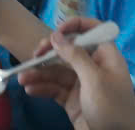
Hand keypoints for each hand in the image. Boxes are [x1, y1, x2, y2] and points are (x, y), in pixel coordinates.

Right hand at [18, 17, 134, 129]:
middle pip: (68, 51)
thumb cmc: (111, 108)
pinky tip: (30, 90)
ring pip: (57, 72)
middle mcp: (93, 67)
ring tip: (23, 78)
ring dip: (40, 74)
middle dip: (49, 53)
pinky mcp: (72, 100)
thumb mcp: (94, 80)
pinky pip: (54, 89)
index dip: (75, 26)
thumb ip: (75, 56)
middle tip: (34, 55)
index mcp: (106, 58)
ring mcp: (82, 84)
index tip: (56, 31)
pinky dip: (42, 88)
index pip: (92, 31)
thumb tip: (56, 35)